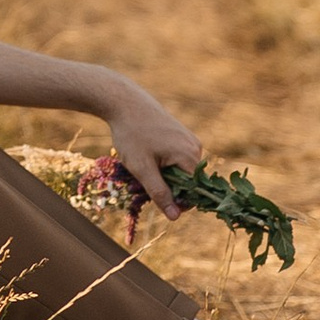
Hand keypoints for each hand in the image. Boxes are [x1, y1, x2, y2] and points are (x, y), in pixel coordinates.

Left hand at [98, 80, 202, 219]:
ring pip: (180, 171)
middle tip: (143, 177)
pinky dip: (163, 163)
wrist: (124, 102)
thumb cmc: (131, 134)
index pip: (193, 192)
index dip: (175, 200)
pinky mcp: (181, 135)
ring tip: (143, 162)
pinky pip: (177, 159)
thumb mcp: (142, 169)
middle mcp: (195, 148)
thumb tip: (176, 217)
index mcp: (190, 156)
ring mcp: (189, 140)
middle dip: (167, 186)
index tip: (154, 196)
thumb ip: (160, 193)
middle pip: (187, 182)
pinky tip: (147, 153)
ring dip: (163, 175)